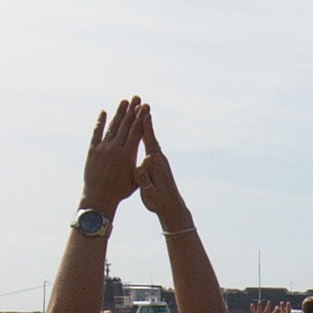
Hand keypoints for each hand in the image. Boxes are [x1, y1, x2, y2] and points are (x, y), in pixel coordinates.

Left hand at [77, 99, 146, 216]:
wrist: (99, 198)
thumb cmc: (120, 191)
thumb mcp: (136, 179)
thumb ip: (142, 165)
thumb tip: (152, 156)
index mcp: (127, 154)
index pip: (137, 131)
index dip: (142, 117)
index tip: (146, 107)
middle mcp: (115, 148)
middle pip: (126, 125)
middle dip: (133, 110)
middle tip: (137, 98)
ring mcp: (103, 148)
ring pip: (113, 126)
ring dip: (119, 113)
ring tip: (125, 101)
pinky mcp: (92, 150)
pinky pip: (97, 132)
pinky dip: (101, 122)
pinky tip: (104, 112)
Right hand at [132, 108, 190, 230]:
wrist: (172, 208)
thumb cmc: (159, 202)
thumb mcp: (149, 192)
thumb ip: (144, 179)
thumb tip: (140, 167)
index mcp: (156, 164)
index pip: (150, 142)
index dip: (146, 128)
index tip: (144, 113)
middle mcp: (159, 159)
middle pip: (151, 136)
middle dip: (146, 121)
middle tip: (142, 104)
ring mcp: (159, 161)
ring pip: (151, 140)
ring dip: (145, 126)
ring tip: (140, 113)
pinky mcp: (158, 164)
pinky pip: (150, 146)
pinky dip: (145, 137)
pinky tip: (141, 133)